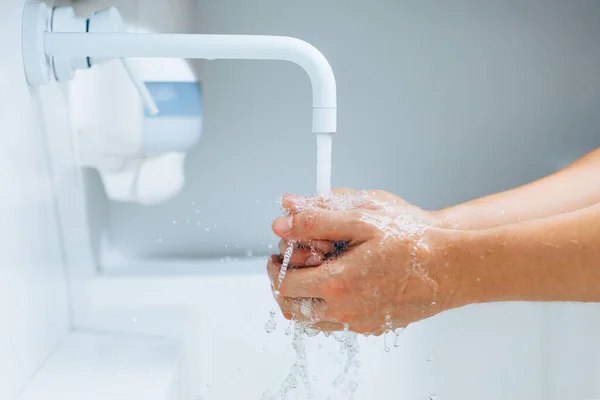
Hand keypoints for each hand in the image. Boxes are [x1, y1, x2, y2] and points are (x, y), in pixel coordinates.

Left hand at [267, 189, 460, 334]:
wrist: (452, 263)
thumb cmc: (412, 237)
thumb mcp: (361, 216)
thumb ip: (316, 218)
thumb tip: (282, 221)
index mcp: (338, 283)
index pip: (285, 284)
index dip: (278, 266)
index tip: (282, 251)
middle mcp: (347, 310)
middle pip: (293, 308)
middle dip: (285, 282)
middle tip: (292, 262)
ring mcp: (361, 322)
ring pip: (313, 320)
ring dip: (305, 296)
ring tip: (316, 269)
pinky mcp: (374, 326)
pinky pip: (338, 322)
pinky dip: (328, 304)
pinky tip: (342, 279)